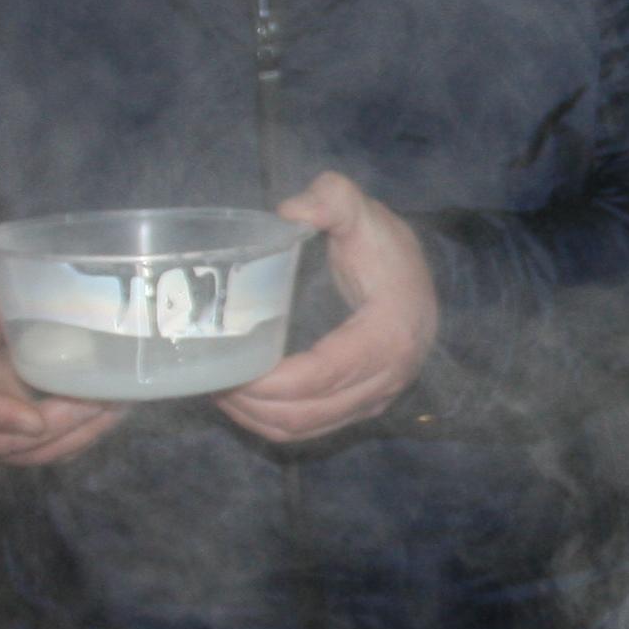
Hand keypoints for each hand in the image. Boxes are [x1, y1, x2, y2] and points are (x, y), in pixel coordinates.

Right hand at [0, 200, 124, 466]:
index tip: (34, 418)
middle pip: (2, 439)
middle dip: (56, 425)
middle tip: (104, 400)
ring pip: (26, 453)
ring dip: (73, 435)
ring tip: (118, 404)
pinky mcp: (4, 443)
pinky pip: (40, 452)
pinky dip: (76, 438)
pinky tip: (112, 413)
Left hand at [213, 172, 438, 444]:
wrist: (418, 276)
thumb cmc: (385, 246)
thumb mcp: (361, 212)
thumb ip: (332, 200)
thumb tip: (290, 212)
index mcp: (389, 334)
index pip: (324, 374)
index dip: (273, 382)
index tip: (230, 371)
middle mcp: (388, 377)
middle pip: (309, 411)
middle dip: (254, 403)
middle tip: (210, 378)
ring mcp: (377, 398)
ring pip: (308, 427)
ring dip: (258, 417)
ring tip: (219, 390)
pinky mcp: (363, 407)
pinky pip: (314, 428)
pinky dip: (274, 422)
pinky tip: (244, 402)